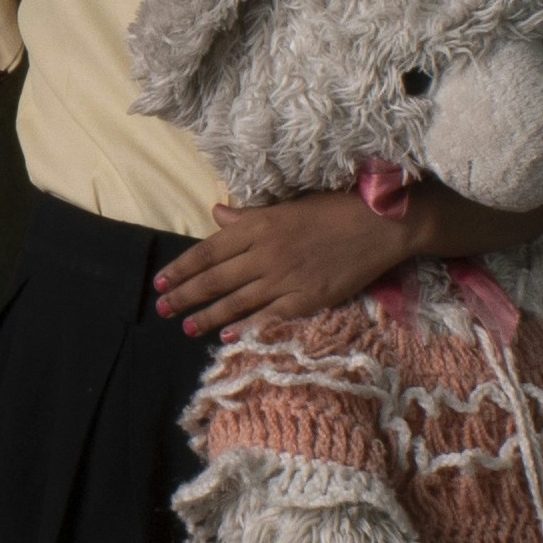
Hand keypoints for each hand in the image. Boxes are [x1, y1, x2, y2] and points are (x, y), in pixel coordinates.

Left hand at [155, 189, 416, 334]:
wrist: (381, 225)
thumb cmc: (335, 209)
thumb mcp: (286, 205)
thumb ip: (248, 217)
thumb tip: (215, 214)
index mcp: (258, 225)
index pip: (208, 251)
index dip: (181, 268)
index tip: (161, 281)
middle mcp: (265, 253)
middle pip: (215, 279)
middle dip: (184, 296)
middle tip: (161, 308)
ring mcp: (285, 278)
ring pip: (236, 301)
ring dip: (207, 316)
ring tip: (186, 326)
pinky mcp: (307, 299)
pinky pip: (269, 316)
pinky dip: (246, 327)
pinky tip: (227, 336)